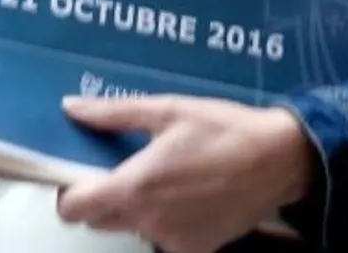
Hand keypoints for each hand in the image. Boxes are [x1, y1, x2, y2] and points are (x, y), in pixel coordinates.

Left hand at [54, 94, 315, 252]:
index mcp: (135, 187)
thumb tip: (71, 108)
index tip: (80, 173)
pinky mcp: (198, 249)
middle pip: (100, 221)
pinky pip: (165, 239)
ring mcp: (174, 240)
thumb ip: (113, 113)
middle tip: (124, 167)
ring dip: (136, 210)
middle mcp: (149, 222)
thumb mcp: (167, 109)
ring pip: (133, 230)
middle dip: (102, 198)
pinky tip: (187, 195)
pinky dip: (166, 221)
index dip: (68, 193)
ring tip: (165, 176)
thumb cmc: (222, 128)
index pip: (74, 210)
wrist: (279, 160)